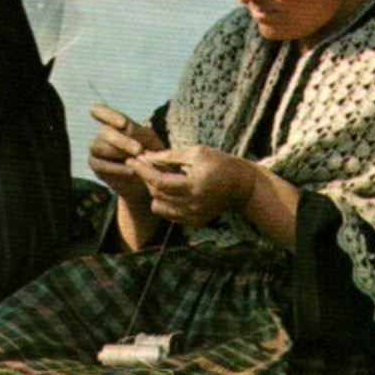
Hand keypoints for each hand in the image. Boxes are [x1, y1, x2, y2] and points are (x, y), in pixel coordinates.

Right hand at [87, 104, 165, 207]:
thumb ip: (139, 134)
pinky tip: (132, 172)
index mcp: (114, 123)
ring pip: (98, 147)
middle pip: (104, 132)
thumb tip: (128, 132)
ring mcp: (96, 151)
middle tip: (139, 150)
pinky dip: (118, 169)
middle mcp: (102, 135)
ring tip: (137, 161)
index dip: (107, 114)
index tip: (123, 123)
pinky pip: (102, 167)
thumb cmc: (151, 154)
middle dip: (121, 140)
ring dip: (118, 154)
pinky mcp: (96, 168)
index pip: (100, 110)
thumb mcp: (150, 141)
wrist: (149, 180)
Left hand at [128, 146, 256, 227]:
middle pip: (157, 194)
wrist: (243, 186)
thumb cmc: (220, 163)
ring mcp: (194, 216)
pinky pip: (169, 214)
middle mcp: (194, 205)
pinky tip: (170, 188)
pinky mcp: (195, 222)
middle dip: (147, 178)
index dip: (142, 171)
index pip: (159, 182)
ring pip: (159, 207)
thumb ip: (169, 156)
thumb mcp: (196, 153)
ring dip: (154, 191)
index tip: (132, 159)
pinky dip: (165, 201)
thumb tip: (146, 156)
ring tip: (160, 176)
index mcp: (194, 186)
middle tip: (144, 163)